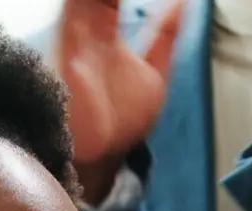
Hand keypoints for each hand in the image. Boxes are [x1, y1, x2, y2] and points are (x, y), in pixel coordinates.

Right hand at [53, 0, 184, 203]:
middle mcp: (85, 24)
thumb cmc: (120, 121)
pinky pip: (75, 3)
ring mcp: (74, 30)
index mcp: (104, 27)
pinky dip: (86, 0)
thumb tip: (183, 4)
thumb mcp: (154, 72)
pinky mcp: (68, 40)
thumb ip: (166, 36)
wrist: (103, 154)